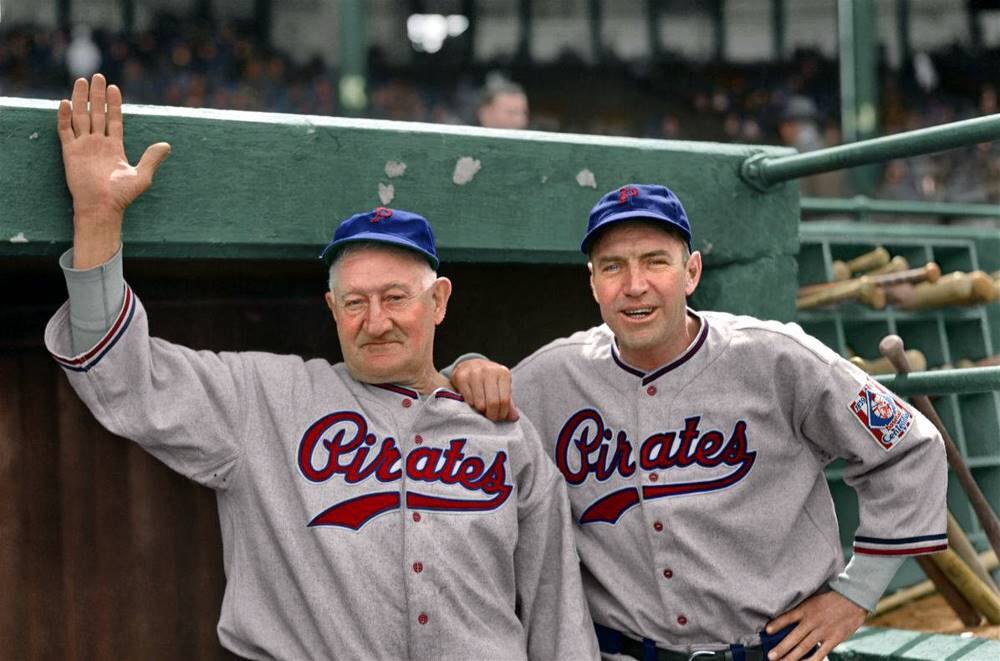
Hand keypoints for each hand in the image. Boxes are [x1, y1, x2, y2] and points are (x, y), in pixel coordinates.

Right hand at [57, 73, 171, 267]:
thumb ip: (152, 158)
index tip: (114, 88)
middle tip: (98, 76)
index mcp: (115, 147)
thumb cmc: (122, 195)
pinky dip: (64, 117)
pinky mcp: (70, 152)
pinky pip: (65, 131)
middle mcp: (98, 144)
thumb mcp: (142, 175)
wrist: (102, 207)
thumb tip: (167, 145)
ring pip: (81, 117)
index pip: (115, 120)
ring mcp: (83, 146)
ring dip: (80, 99)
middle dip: (97, 96)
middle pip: (97, 114)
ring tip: (81, 81)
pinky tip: (65, 102)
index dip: (114, 105)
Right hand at [450, 358, 518, 421]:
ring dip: (481, 411)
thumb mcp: (502, 387)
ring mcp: (474, 373)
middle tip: (491, 417)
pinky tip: (474, 401)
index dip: (502, 413)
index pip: (505, 400)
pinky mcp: (462, 377)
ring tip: (483, 408)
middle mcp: (489, 371)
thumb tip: (514, 417)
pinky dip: (472, 405)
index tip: (500, 417)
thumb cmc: (489, 379)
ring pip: (479, 403)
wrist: (470, 366)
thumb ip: (508, 403)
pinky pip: (469, 400)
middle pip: (493, 402)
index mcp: (503, 373)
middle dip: (492, 414)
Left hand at [765, 591, 865, 659]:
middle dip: (781, 648)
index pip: (788, 617)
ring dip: (792, 657)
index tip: (766, 631)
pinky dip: (812, 660)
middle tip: (770, 657)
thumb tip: (787, 619)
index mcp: (806, 609)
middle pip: (794, 637)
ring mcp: (823, 631)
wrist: (853, 599)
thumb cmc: (831, 599)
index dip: (777, 624)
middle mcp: (813, 621)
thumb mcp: (813, 599)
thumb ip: (801, 610)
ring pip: (805, 647)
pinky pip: (821, 652)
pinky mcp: (834, 639)